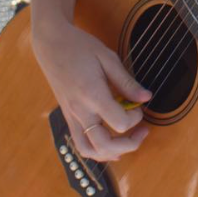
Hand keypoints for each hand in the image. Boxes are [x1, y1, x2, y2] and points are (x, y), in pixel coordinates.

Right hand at [31, 17, 152, 161]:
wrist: (51, 44)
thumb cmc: (80, 47)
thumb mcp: (108, 58)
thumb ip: (127, 81)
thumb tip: (146, 97)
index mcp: (92, 94)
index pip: (119, 122)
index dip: (135, 118)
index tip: (139, 104)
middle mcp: (79, 111)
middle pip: (104, 146)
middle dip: (129, 144)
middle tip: (143, 130)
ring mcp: (71, 117)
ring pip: (89, 151)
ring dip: (112, 153)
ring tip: (127, 141)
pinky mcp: (67, 117)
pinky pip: (81, 144)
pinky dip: (97, 149)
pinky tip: (110, 141)